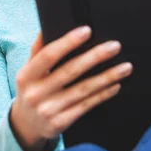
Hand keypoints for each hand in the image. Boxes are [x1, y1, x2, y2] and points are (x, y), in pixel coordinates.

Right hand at [10, 26, 132, 150]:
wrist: (25, 125)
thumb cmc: (32, 89)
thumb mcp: (28, 71)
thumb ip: (38, 50)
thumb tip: (47, 25)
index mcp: (26, 75)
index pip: (49, 55)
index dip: (68, 42)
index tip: (87, 30)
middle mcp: (36, 93)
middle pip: (70, 71)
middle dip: (95, 57)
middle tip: (115, 46)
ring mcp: (49, 110)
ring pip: (83, 90)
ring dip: (107, 77)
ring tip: (125, 67)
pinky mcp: (60, 123)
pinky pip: (86, 106)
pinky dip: (102, 95)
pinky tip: (115, 86)